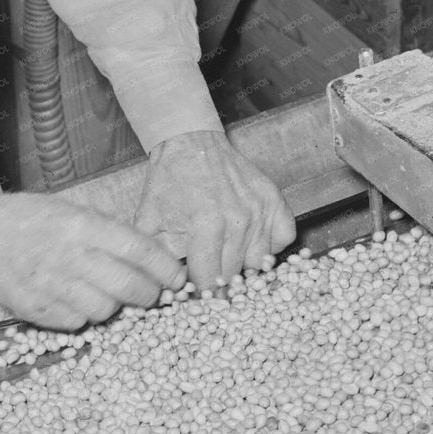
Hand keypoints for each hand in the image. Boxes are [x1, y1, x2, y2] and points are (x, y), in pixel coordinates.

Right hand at [0, 186, 183, 330]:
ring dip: (115, 306)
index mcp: (80, 225)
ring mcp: (50, 285)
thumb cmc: (30, 219)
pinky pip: (77, 323)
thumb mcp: (71, 210)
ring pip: (105, 310)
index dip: (165, 268)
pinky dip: (84, 316)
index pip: (138, 249)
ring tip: (106, 294)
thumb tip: (152, 257)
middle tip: (150, 294)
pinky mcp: (35, 309)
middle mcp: (67, 256)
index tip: (176, 278)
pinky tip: (76, 300)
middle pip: (128, 287)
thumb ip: (108, 232)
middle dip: (149, 295)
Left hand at [133, 130, 296, 286]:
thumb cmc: (169, 180)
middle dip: (219, 279)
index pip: (209, 281)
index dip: (199, 290)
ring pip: (259, 262)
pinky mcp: (274, 201)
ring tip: (226, 252)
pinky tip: (250, 239)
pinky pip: (283, 240)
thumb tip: (162, 291)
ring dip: (243, 263)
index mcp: (205, 227)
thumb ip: (155, 258)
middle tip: (208, 271)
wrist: (191, 142)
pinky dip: (269, 244)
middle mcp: (238, 221)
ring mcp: (260, 211)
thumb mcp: (149, 219)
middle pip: (234, 275)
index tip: (194, 288)